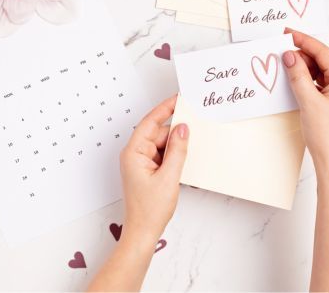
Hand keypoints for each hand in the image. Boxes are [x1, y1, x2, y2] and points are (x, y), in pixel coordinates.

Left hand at [120, 95, 188, 245]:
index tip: (178, 98)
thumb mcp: (169, 177)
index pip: (150, 122)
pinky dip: (173, 154)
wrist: (143, 231)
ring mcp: (140, 162)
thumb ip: (177, 150)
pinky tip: (184, 159)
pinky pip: (162, 154)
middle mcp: (134, 154)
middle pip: (157, 132)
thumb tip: (182, 128)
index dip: (165, 108)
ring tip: (191, 147)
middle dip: (175, 131)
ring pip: (161, 143)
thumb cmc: (150, 209)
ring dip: (175, 145)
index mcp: (133, 152)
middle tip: (195, 124)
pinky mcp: (147, 169)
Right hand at [282, 29, 328, 179]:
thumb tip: (290, 56)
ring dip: (304, 68)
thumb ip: (298, 76)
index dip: (305, 41)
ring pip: (322, 72)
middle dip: (303, 54)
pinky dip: (308, 80)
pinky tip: (295, 80)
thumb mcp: (308, 102)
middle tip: (282, 50)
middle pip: (324, 60)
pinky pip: (322, 84)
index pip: (324, 53)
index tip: (288, 33)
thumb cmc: (328, 136)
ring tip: (286, 65)